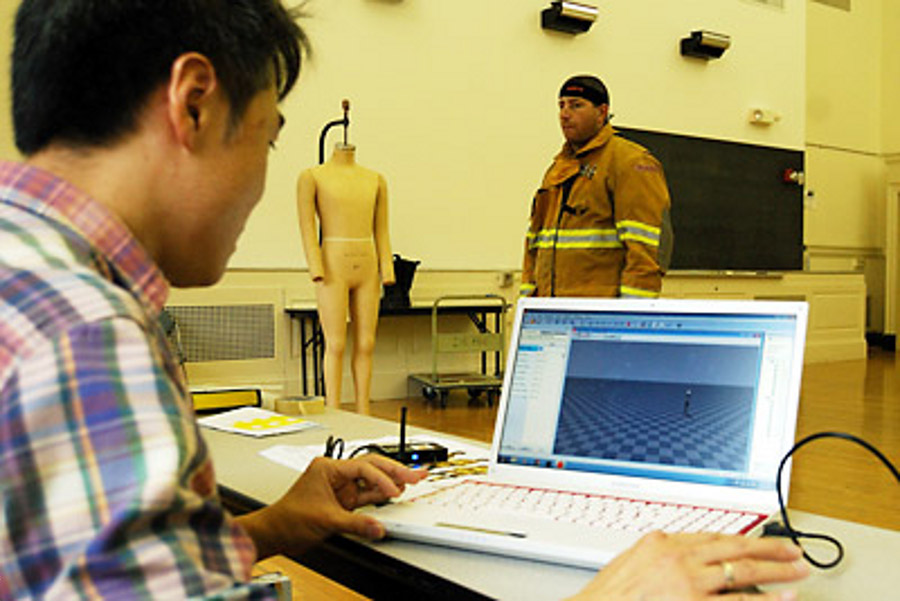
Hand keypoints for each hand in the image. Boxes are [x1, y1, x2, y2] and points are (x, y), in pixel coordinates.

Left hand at [237, 454, 426, 558]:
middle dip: (395, 471)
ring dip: (391, 480)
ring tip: (414, 479)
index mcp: (328, 467)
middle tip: (417, 474)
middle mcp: (336, 473)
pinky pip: (367, 495)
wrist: (275, 533)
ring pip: (372, 479)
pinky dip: (381, 495)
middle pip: (372, 466)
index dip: (381, 480)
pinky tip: (395, 492)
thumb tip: (378, 527)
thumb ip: (355, 524)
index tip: (394, 491)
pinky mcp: (343, 500)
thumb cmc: (288, 518)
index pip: (363, 468)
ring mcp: (341, 487)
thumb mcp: (325, 520)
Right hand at [569, 531, 809, 600]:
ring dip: (775, 573)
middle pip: (734, 548)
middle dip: (770, 550)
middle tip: (795, 553)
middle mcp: (678, 559)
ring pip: (741, 573)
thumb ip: (660, 555)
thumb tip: (683, 552)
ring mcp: (687, 584)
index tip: (764, 541)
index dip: (744, 539)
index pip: (713, 535)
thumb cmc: (608, 596)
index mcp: (662, 543)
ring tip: (798, 573)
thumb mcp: (632, 562)